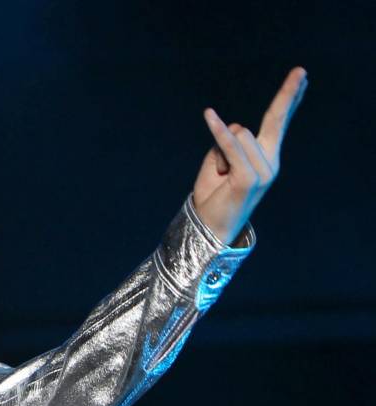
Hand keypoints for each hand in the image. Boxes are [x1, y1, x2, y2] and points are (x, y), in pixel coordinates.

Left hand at [192, 66, 308, 245]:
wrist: (210, 228)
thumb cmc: (212, 195)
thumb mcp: (217, 161)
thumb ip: (225, 143)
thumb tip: (230, 131)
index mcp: (265, 157)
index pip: (278, 121)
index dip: (289, 98)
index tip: (301, 75)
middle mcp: (270, 162)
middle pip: (269, 120)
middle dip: (287, 94)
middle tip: (301, 71)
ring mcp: (263, 171)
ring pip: (237, 134)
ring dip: (218, 151)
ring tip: (218, 175)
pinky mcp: (249, 178)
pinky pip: (229, 145)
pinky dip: (217, 132)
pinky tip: (209, 115)